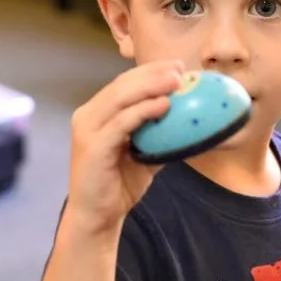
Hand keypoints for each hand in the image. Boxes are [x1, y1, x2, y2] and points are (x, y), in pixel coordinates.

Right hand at [67, 60, 185, 231]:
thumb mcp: (146, 152)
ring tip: (176, 81)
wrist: (98, 215)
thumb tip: (193, 120)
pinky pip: (120, 123)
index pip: (125, 82)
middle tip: (180, 69)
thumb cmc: (120, 183)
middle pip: (123, 85)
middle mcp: (89, 115)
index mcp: (99, 112)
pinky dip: (142, 111)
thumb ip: (161, 133)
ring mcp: (88, 130)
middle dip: (153, 73)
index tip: (177, 65)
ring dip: (150, 86)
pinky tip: (163, 106)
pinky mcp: (92, 147)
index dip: (151, 71)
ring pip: (120, 98)